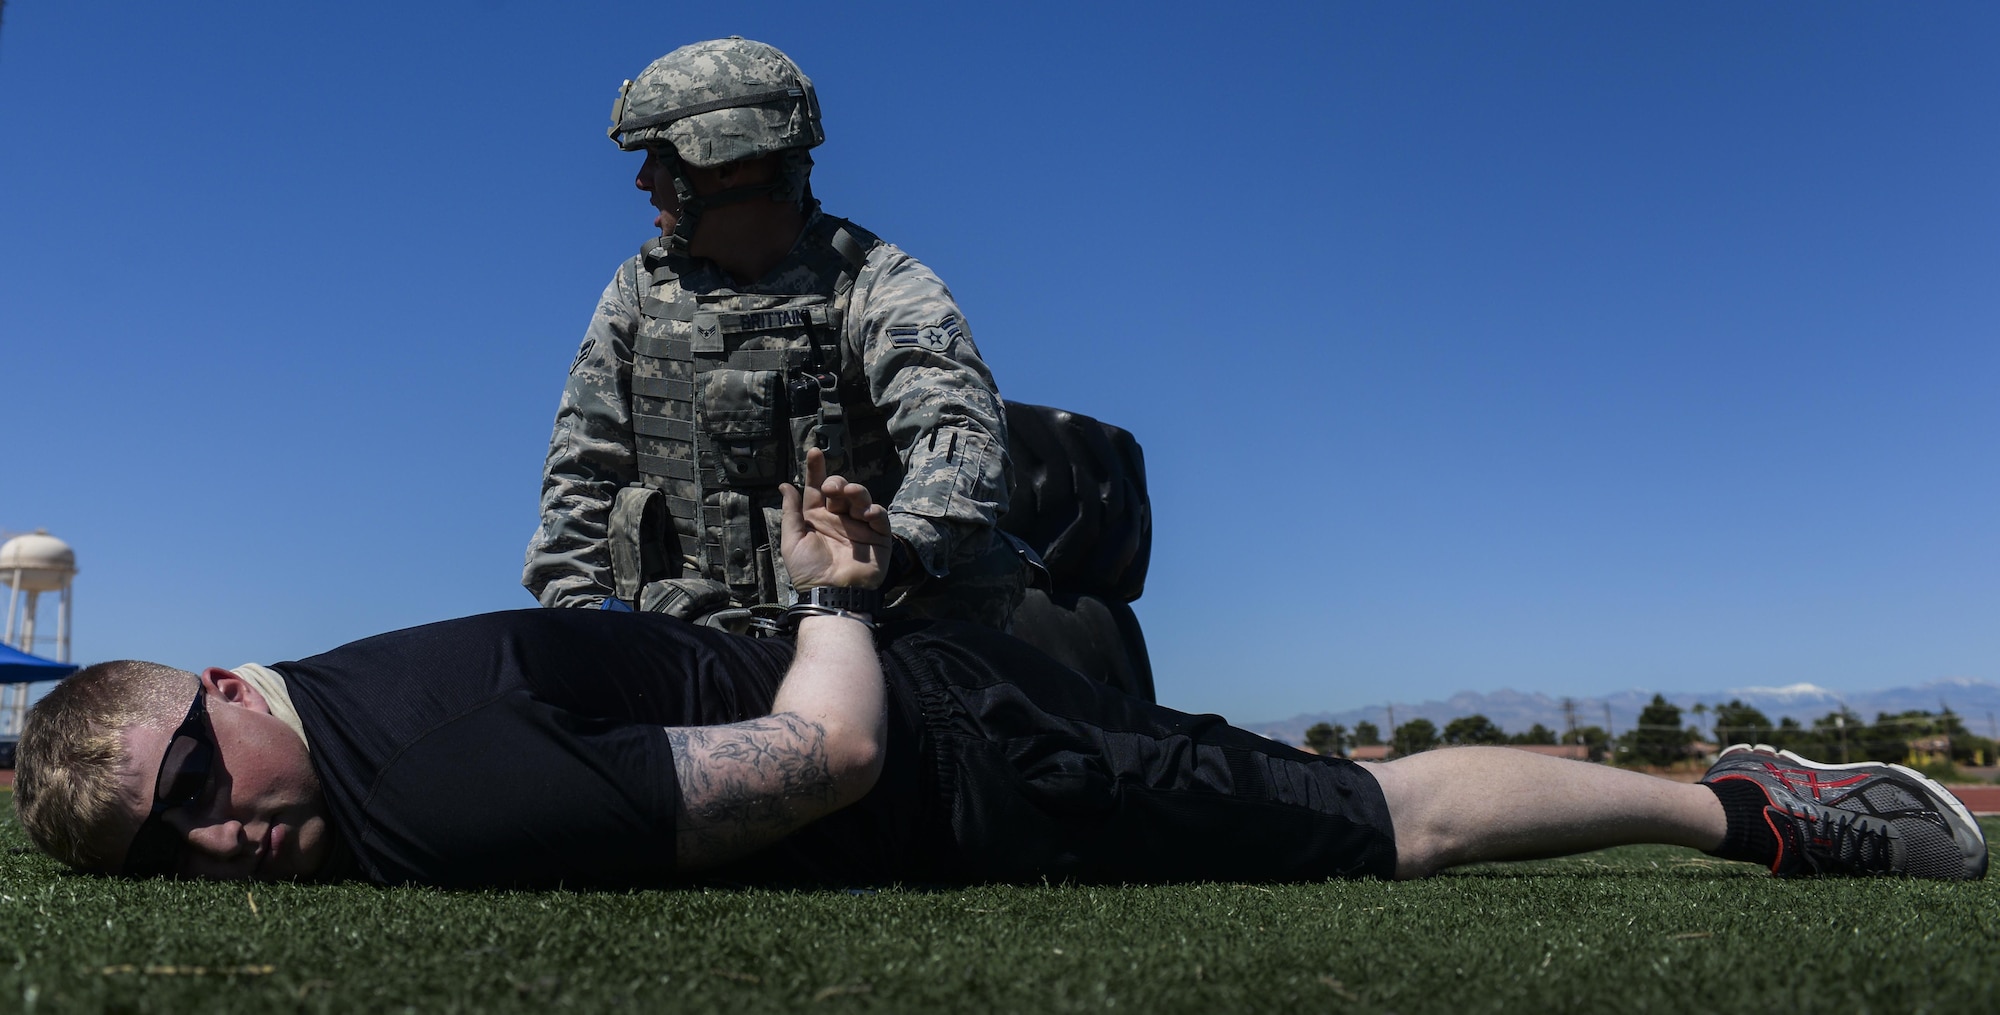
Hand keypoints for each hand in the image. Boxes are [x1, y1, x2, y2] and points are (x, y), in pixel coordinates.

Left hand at [780, 448, 891, 589]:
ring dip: (856, 492)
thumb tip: (785, 485)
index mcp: (817, 519)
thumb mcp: (792, 541)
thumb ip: (791, 513)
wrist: (832, 594)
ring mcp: (860, 527)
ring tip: (850, 494)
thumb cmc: (809, 571)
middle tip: (832, 487)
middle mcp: (839, 519)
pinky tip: (865, 513)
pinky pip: (880, 517)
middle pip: (840, 490)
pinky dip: (874, 510)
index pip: (816, 489)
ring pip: (861, 498)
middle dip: (837, 482)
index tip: (815, 451)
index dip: (815, 470)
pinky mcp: (878, 537)